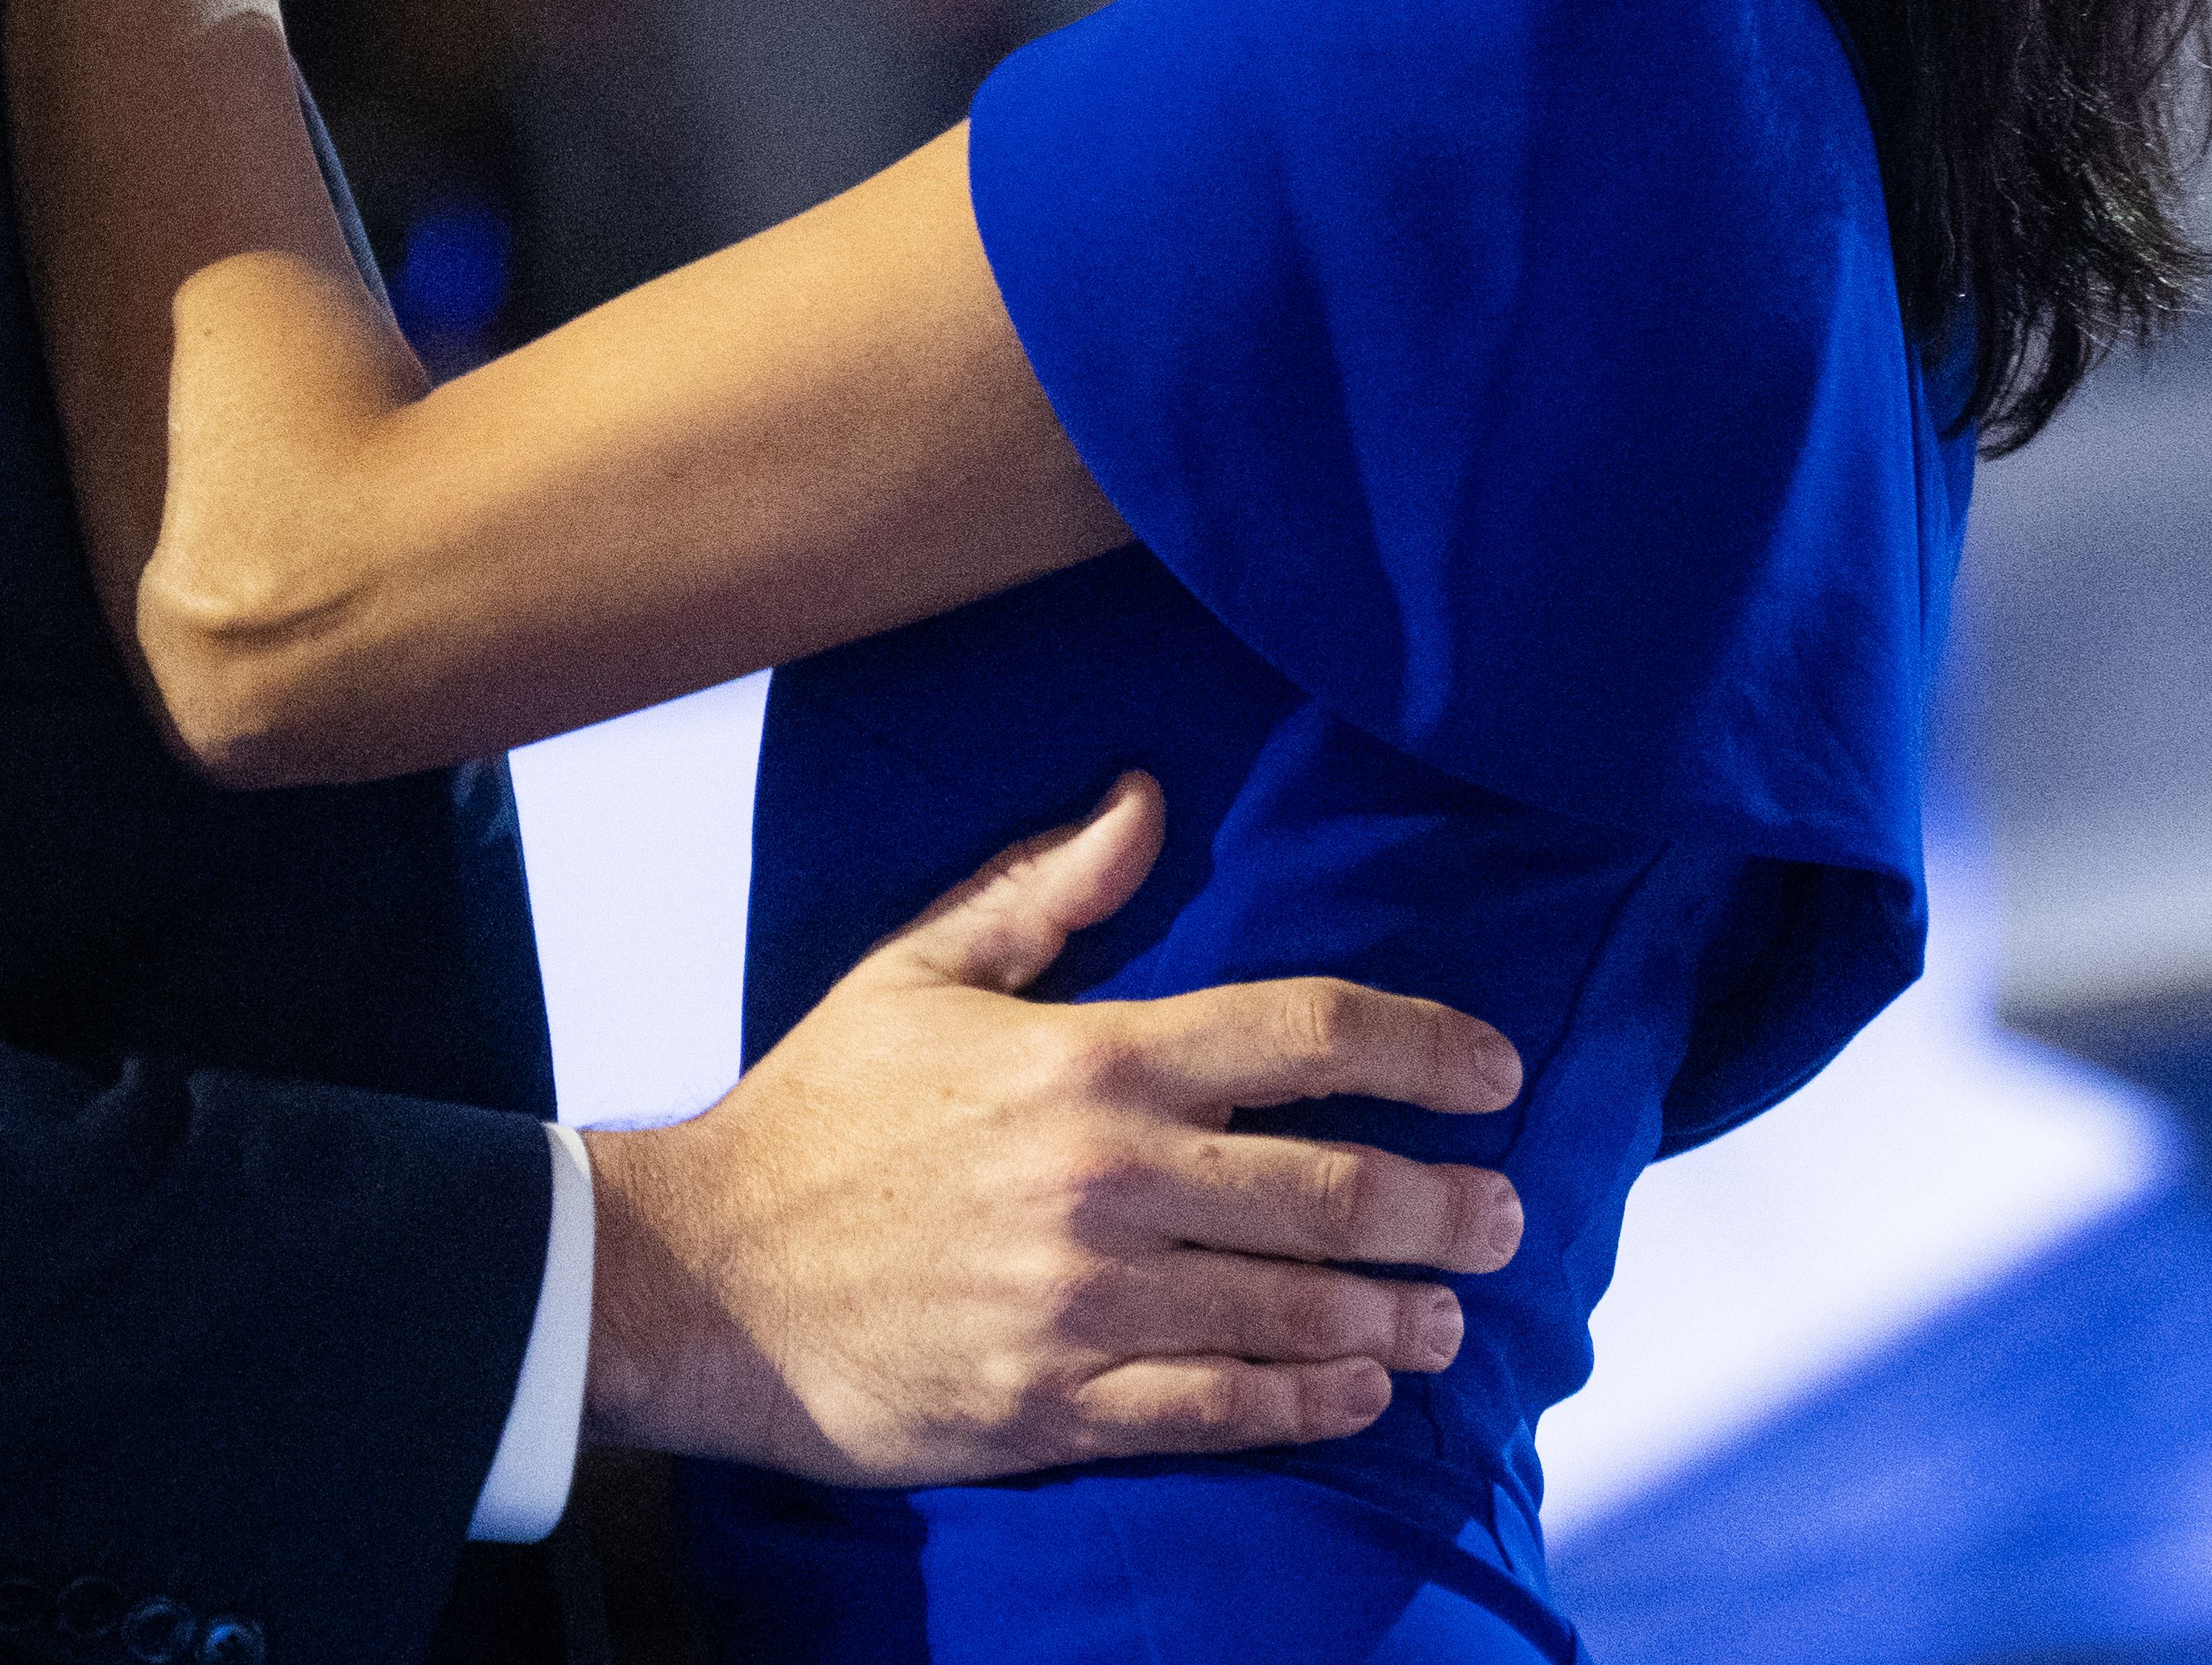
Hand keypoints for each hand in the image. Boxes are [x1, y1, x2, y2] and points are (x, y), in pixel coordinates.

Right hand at [579, 774, 1528, 1483]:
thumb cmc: (816, 1119)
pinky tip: (1361, 1391)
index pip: (1303, 1032)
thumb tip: (1145, 802)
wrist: (702, 1281)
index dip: (1424, 1044)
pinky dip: (1312, 1402)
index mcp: (1087, 1058)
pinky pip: (1225, 1409)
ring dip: (1401, 1312)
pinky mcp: (1059, 1404)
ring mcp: (1088, 1302)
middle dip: (1450, 1201)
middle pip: (1336, 1185)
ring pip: (1299, 1307)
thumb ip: (1047, 888)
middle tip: (1509, 1212)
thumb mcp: (919, 972)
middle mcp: (1107, 1178)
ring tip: (1451, 1312)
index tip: (1498, 1067)